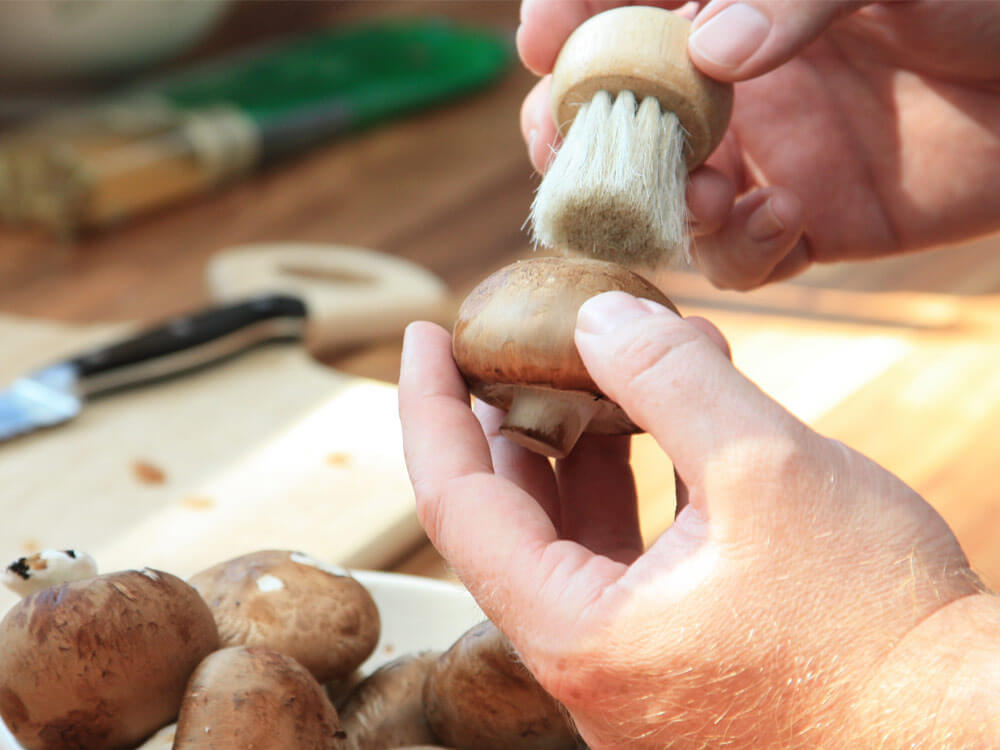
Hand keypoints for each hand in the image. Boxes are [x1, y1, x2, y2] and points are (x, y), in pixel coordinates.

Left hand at [398, 293, 992, 747]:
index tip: (424, 337)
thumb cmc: (878, 627)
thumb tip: (598, 318)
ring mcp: (629, 675)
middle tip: (510, 345)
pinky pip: (617, 564)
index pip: (456, 504)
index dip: (429, 409)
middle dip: (502, 421)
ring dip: (569, 451)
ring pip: (563, 542)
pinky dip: (621, 490)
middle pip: (504, 523)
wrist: (964, 736)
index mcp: (579, 634)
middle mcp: (587, 668)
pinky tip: (647, 433)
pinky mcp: (675, 666)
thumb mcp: (770, 472)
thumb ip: (670, 382)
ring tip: (585, 373)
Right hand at [519, 0, 999, 288]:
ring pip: (666, 199)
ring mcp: (760, 162)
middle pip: (617, 119)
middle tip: (566, 144)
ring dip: (663, 203)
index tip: (542, 40)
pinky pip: (741, 258)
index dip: (570, 19)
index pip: (623, 8)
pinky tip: (779, 219)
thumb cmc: (977, 4)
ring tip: (703, 191)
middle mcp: (731, 90)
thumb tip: (712, 58)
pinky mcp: (800, 227)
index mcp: (734, 9)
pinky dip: (741, 251)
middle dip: (578, 133)